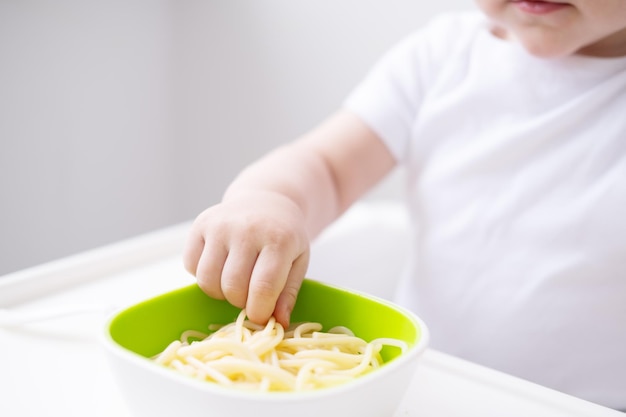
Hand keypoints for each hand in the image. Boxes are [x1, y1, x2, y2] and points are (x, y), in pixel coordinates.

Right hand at [182, 191, 309, 327]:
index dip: (259, 312)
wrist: (267, 201)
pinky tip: (220, 266)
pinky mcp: (200, 224)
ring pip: (207, 280)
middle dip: (240, 302)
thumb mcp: (298, 262)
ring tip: (234, 282)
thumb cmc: (284, 236)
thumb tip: (278, 323)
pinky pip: (191, 266)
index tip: (260, 318)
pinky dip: (203, 275)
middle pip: (232, 287)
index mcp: (279, 239)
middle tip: (249, 295)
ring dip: (219, 292)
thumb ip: (288, 294)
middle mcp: (247, 229)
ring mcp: (220, 225)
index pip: (263, 288)